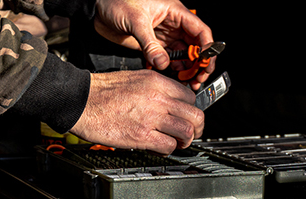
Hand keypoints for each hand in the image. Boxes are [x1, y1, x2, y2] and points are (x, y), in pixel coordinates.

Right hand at [69, 69, 204, 154]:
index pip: (190, 97)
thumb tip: (170, 103)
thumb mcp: (135, 79)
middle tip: (190, 134)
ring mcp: (151, 117)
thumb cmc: (102, 91)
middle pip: (195, 115)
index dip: (191, 111)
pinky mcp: (142, 135)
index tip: (187, 118)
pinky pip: (168, 146)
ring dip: (185, 141)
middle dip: (196, 128)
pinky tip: (159, 147)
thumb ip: (156, 90)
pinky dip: (168, 150)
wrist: (81, 100)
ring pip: (186, 132)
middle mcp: (158, 98)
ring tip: (176, 143)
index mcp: (157, 82)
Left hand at [93, 0, 215, 88]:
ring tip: (189, 82)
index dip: (207, 48)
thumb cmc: (116, 1)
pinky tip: (176, 79)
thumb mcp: (136, 21)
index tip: (206, 64)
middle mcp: (173, 24)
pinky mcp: (154, 46)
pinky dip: (175, 70)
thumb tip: (163, 63)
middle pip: (196, 46)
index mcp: (175, 12)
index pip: (200, 31)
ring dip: (188, 69)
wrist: (98, 9)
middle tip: (198, 79)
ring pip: (185, 55)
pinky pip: (170, 60)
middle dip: (200, 63)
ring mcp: (165, 36)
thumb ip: (150, 44)